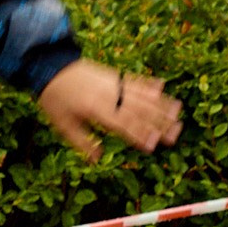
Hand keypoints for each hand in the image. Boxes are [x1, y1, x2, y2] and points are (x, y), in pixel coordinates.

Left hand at [39, 60, 182, 161]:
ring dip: (160, 104)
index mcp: (95, 109)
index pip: (122, 124)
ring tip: (178, 113)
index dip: (138, 135)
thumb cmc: (54, 98)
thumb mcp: (63, 125)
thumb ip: (82, 143)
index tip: (154, 145)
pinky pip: (135, 80)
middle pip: (138, 110)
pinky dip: (149, 84)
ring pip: (141, 95)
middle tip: (176, 134)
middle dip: (158, 123)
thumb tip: (97, 161)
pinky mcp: (113, 75)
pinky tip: (163, 87)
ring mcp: (113, 83)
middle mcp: (108, 95)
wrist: (49, 65)